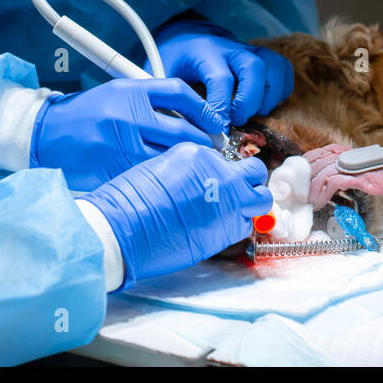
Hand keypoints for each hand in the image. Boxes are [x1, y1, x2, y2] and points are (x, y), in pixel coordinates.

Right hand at [31, 77, 224, 190]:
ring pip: (170, 158)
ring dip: (188, 164)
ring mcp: (120, 146)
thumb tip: (192, 117)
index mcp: (130, 91)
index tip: (216, 121)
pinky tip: (170, 180)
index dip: (204, 109)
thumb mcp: (117, 92)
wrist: (46, 134)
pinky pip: (149, 176)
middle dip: (204, 142)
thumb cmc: (86, 112)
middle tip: (214, 148)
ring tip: (198, 165)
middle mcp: (127, 116)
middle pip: (182, 130)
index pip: (179, 92)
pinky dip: (163, 178)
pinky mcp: (113, 171)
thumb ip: (151, 100)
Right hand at [84, 143, 271, 287]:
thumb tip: (199, 182)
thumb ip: (186, 171)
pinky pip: (245, 225)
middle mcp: (218, 174)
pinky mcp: (227, 228)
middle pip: (255, 172)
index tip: (217, 181)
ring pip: (260, 200)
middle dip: (250, 180)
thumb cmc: (128, 201)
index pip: (225, 158)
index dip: (223, 171)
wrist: (122, 228)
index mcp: (197, 154)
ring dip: (251, 205)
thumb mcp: (158, 168)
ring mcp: (227, 201)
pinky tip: (221, 228)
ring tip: (235, 212)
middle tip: (240, 190)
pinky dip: (239, 225)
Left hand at [150, 20, 293, 125]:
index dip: (221, 106)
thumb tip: (175, 130)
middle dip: (249, 100)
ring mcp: (249, 50)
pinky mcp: (262, 56)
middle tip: (237, 120)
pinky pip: (283, 70)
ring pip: (274, 66)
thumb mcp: (161, 75)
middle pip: (254, 67)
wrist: (186, 35)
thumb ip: (167, 98)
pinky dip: (280, 90)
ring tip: (252, 114)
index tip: (216, 127)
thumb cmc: (173, 59)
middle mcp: (230, 48)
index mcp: (203, 51)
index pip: (220, 78)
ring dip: (269, 96)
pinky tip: (263, 105)